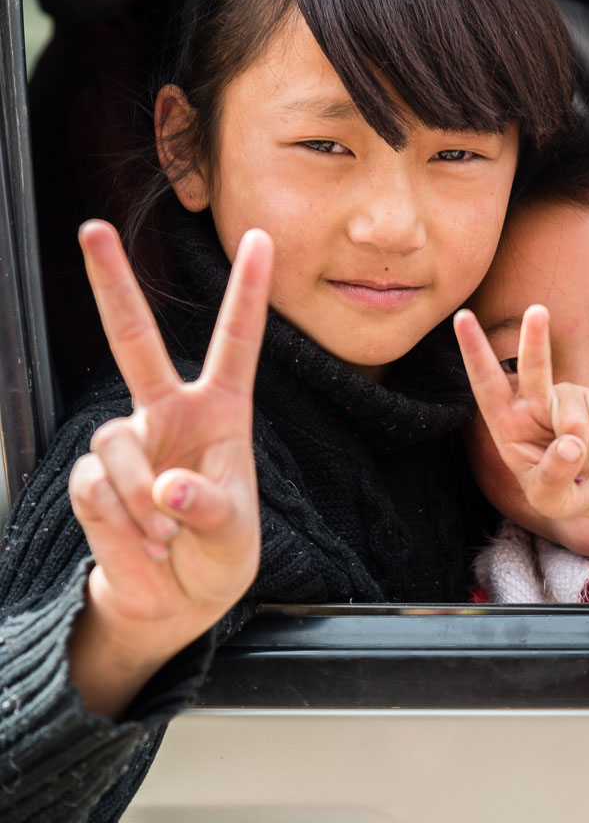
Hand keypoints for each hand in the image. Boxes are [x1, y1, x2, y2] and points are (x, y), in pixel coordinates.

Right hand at [67, 221, 271, 715]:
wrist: (175, 598)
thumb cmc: (217, 554)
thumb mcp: (234, 535)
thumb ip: (209, 509)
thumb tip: (168, 487)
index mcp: (221, 410)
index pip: (236, 341)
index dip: (248, 291)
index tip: (261, 238)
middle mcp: (168, 411)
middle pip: (134, 339)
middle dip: (110, 284)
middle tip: (91, 227)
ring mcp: (126, 440)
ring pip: (116, 447)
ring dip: (141, 503)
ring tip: (166, 536)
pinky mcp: (92, 476)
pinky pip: (97, 489)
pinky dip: (122, 523)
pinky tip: (142, 542)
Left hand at [455, 303, 588, 523]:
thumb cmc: (565, 491)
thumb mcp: (551, 499)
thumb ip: (554, 477)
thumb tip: (569, 444)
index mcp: (507, 423)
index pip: (486, 384)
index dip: (474, 351)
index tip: (463, 317)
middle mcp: (535, 403)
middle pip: (534, 369)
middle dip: (535, 340)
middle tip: (537, 311)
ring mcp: (567, 398)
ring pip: (574, 422)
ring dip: (583, 455)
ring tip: (582, 465)